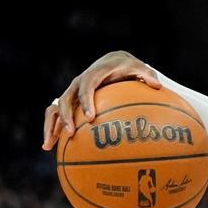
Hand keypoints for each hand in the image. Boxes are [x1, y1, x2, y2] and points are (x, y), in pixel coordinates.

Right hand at [42, 51, 160, 150]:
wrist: (112, 61)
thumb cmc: (127, 67)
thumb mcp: (139, 67)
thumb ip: (148, 75)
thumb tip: (158, 85)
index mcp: (93, 75)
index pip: (86, 87)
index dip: (86, 102)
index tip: (90, 118)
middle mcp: (78, 83)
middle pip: (66, 99)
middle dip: (66, 117)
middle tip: (70, 134)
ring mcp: (71, 93)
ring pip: (55, 108)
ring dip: (51, 126)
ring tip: (48, 145)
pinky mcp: (70, 101)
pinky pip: (56, 115)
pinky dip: (51, 128)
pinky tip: (50, 146)